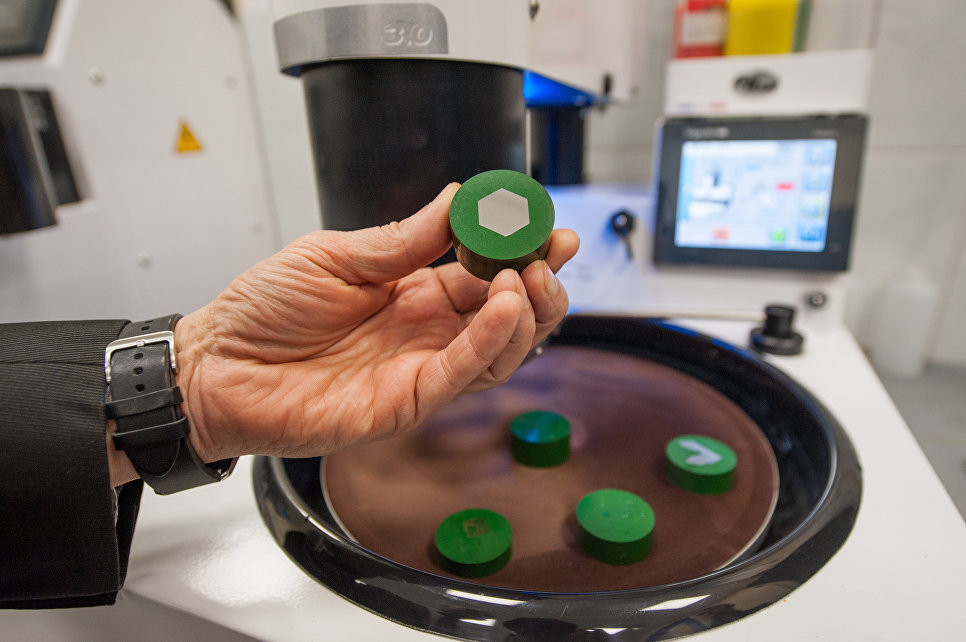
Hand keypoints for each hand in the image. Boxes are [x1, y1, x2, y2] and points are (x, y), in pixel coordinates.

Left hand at [171, 184, 578, 461]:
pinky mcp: (405, 403)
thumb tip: (459, 200)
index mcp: (412, 291)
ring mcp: (420, 370)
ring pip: (497, 350)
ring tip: (526, 275)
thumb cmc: (264, 311)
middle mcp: (426, 332)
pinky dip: (488, 341)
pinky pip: (460, 374)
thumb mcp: (334, 257)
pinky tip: (503, 304)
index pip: (483, 272)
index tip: (546, 225)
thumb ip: (401, 239)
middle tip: (550, 254)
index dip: (519, 251)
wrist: (215, 364)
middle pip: (505, 315)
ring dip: (523, 313)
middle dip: (538, 284)